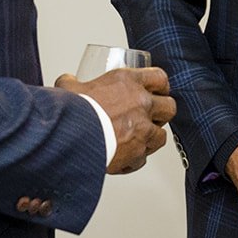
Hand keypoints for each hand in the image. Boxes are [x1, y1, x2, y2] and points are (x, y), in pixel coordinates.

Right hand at [56, 67, 175, 174]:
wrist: (71, 137)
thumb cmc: (72, 112)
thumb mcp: (69, 88)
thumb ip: (73, 83)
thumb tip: (69, 82)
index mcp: (128, 82)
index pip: (159, 78)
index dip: (160, 86)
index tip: (157, 91)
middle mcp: (141, 104)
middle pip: (169, 106)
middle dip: (162, 112)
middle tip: (151, 116)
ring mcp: (143, 129)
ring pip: (161, 135)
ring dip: (151, 138)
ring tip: (137, 140)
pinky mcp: (138, 152)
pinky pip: (143, 158)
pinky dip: (134, 160)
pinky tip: (123, 158)